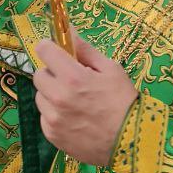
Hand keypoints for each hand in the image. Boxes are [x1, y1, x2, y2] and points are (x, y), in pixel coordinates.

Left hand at [33, 33, 137, 165]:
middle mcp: (58, 98)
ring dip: (52, 95)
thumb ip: (85, 49)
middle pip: (39, 74)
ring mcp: (53, 119)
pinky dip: (54, 114)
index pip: (44, 51)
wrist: (133, 142)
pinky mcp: (52, 135)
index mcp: (73, 78)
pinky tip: (74, 118)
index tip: (57, 52)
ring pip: (40, 96)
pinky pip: (44, 117)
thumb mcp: (111, 69)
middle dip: (53, 73)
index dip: (50, 48)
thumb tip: (68, 30)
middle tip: (71, 80)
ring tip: (74, 101)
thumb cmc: (125, 102)